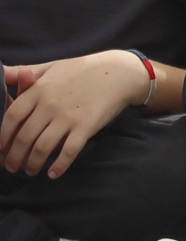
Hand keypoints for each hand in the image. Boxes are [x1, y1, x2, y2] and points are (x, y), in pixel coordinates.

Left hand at [1, 52, 148, 178]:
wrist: (119, 72)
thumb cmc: (83, 69)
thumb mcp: (52, 67)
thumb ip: (24, 72)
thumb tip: (1, 72)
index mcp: (39, 90)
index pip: (12, 117)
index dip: (3, 136)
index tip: (1, 147)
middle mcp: (50, 104)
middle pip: (24, 137)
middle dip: (14, 157)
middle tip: (13, 166)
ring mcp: (68, 117)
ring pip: (42, 148)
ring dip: (33, 164)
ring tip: (30, 170)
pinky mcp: (86, 126)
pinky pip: (69, 151)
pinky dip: (59, 165)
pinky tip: (53, 173)